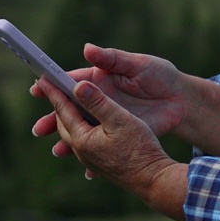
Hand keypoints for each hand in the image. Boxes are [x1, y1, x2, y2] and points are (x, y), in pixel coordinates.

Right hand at [31, 44, 189, 149]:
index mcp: (100, 80)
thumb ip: (112, 59)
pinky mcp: (120, 133)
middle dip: (53, 119)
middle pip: (71, 110)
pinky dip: (94, 159)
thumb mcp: (137, 64)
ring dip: (67, 142)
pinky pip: (102, 146)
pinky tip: (87, 171)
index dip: (53, 86)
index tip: (37, 88)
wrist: (182, 100)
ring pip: (82, 131)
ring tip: (57, 151)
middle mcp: (100, 100)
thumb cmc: (160, 75)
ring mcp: (108, 118)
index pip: (72, 82)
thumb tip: (87, 49)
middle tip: (39, 129)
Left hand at [37, 76, 187, 220]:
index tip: (41, 79)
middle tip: (53, 90)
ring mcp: (90, 160)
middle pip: (64, 124)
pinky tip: (89, 129)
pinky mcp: (101, 164)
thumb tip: (78, 86)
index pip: (63, 110)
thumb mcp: (120, 119)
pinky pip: (84, 143)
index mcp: (82, 138)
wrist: (153, 179)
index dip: (53, 92)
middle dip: (58, 106)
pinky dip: (82, 129)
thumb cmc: (139, 148)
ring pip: (73, 135)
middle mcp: (82, 151)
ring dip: (69, 119)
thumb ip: (98, 102)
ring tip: (68, 108)